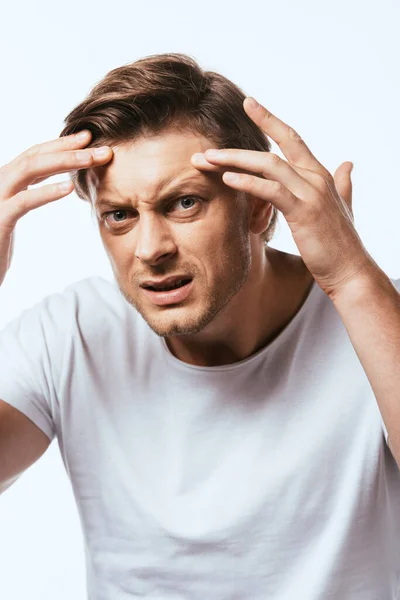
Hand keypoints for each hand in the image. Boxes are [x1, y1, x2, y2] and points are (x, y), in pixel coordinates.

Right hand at [0, 132, 112, 286]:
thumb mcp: (13, 212)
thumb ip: (28, 194)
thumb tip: (57, 183)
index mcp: (4, 180)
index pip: (34, 155)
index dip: (61, 145)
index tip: (88, 139)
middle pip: (35, 156)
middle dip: (69, 148)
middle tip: (100, 146)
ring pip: (30, 169)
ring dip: (64, 162)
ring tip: (91, 159)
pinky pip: (24, 202)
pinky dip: (47, 192)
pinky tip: (69, 187)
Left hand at [191, 97, 373, 298]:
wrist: (351, 271)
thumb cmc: (340, 244)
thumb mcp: (343, 207)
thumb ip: (343, 184)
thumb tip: (348, 163)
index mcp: (320, 175)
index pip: (292, 139)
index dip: (270, 120)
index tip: (249, 103)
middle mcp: (315, 178)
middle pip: (273, 150)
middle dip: (237, 147)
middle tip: (206, 149)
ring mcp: (310, 193)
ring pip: (268, 165)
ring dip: (234, 161)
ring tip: (207, 160)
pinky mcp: (304, 212)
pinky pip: (272, 191)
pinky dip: (248, 183)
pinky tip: (228, 179)